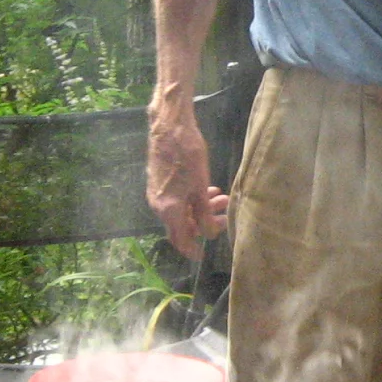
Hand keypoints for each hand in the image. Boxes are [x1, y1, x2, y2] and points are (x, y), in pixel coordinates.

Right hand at [145, 99, 226, 258]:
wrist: (170, 126)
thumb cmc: (187, 155)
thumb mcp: (200, 187)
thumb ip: (204, 214)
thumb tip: (209, 234)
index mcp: (168, 210)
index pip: (179, 239)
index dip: (191, 249)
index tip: (201, 255)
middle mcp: (159, 205)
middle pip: (182, 224)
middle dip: (204, 222)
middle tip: (224, 215)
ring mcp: (157, 193)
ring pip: (182, 210)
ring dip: (201, 208)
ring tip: (222, 199)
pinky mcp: (159, 182)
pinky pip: (177, 198)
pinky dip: (192, 198)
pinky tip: (209, 190)